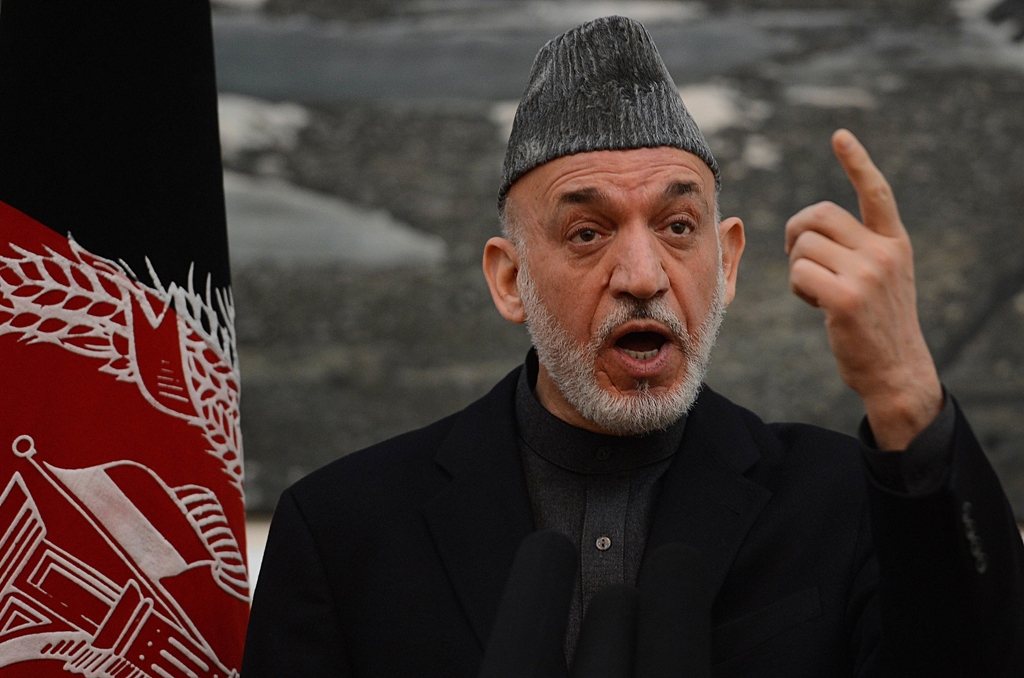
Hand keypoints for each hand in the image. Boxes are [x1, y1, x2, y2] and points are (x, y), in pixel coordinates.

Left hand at [785, 129, 942, 449]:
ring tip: (818, 292)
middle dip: (796, 232)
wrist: (895, 370)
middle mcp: (884, 252)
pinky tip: (817, 305)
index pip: (876, 192)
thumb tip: (810, 228)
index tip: (840, 135)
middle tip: (800, 257)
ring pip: (802, 247)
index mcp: (894, 242)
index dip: (856, 162)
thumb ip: (857, 247)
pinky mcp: (845, 298)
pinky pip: (799, 274)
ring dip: (798, 269)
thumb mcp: (879, 276)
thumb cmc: (875, 323)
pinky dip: (798, 289)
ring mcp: (867, 274)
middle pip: (817, 215)